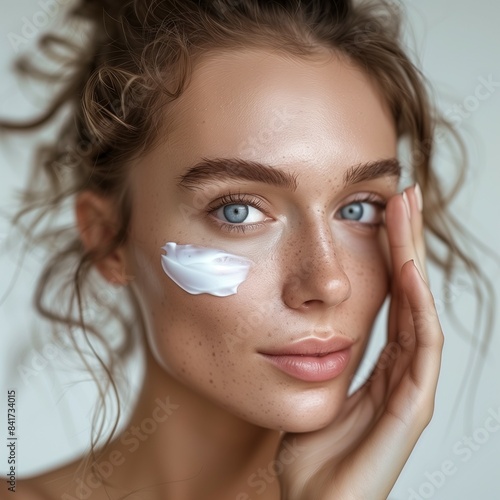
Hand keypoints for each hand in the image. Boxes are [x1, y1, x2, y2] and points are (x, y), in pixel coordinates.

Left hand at [278, 185, 443, 499]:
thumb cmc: (306, 452)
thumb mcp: (306, 391)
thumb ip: (312, 356)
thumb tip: (293, 315)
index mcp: (376, 365)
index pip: (390, 297)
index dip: (389, 253)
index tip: (381, 209)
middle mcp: (398, 370)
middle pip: (407, 294)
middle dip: (406, 242)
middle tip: (404, 194)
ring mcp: (407, 388)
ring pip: (416, 310)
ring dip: (413, 259)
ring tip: (407, 213)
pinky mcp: (409, 411)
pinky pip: (418, 350)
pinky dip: (417, 307)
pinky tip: (408, 271)